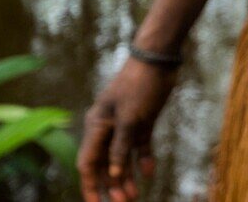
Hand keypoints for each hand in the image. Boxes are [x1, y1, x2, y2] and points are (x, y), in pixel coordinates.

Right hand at [77, 58, 175, 201]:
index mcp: (97, 126)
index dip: (91, 185)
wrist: (158, 60)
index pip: (89, 163)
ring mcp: (125, 125)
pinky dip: (142, 159)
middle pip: (105, 164)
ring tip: (136, 195)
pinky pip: (139, 145)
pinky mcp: (142, 120)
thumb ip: (120, 146)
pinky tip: (148, 172)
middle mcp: (107, 128)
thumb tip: (112, 174)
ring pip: (122, 157)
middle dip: (111, 185)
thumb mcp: (130, 118)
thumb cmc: (139, 86)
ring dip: (126, 176)